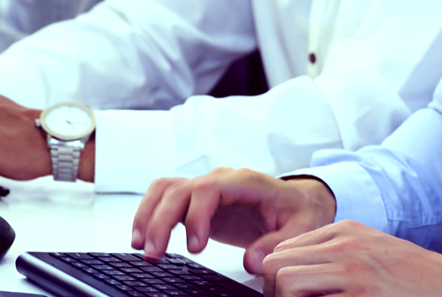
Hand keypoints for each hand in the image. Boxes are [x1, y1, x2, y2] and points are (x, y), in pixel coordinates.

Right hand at [131, 169, 336, 273]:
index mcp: (244, 182)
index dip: (197, 215)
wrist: (297, 202)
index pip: (209, 189)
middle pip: (179, 189)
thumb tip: (251, 261)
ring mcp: (204, 188)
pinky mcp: (195, 201)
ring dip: (148, 215)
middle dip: (161, 220)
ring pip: (165, 190)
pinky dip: (149, 214)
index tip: (195, 248)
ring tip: (140, 246)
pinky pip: (165, 199)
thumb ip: (276, 244)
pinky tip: (143, 237)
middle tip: (154, 253)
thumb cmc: (298, 212)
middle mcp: (219, 180)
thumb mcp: (300, 229)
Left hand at [259, 220, 441, 296]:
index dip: (275, 277)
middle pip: (275, 264)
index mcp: (344, 232)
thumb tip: (290, 271)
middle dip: (273, 291)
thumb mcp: (370, 249)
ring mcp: (352, 273)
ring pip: (285, 283)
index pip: (283, 248)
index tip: (281, 295)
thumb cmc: (414, 275)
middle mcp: (344, 247)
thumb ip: (333, 253)